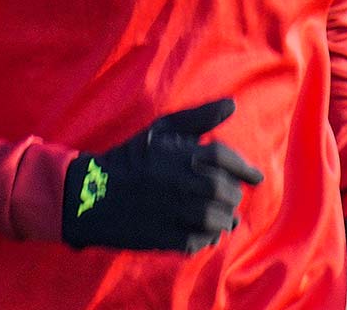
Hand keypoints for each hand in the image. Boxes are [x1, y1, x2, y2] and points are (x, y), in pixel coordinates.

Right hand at [61, 97, 263, 252]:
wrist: (89, 193)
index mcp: (180, 153)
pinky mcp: (162, 236)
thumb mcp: (160, 130)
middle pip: (224, 190)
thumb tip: (232, 104)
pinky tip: (207, 235)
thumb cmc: (130, 158)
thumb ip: (198, 118)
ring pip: (215, 218)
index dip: (245, 169)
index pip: (225, 158)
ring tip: (224, 219)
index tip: (256, 178)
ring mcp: (171, 210)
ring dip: (224, 219)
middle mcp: (179, 180)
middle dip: (232, 195)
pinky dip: (208, 239)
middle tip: (231, 198)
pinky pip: (198, 241)